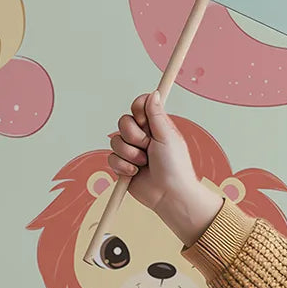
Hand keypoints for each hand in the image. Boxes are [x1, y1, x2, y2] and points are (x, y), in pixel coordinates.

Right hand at [108, 92, 220, 245]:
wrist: (170, 195)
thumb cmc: (175, 167)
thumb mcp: (167, 136)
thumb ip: (156, 114)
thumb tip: (154, 93)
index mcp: (155, 126)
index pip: (138, 106)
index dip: (138, 111)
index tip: (144, 121)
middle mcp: (142, 137)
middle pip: (123, 122)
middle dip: (134, 136)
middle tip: (148, 147)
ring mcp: (132, 151)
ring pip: (115, 140)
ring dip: (130, 154)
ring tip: (144, 164)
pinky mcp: (123, 166)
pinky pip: (111, 158)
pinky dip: (123, 166)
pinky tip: (135, 173)